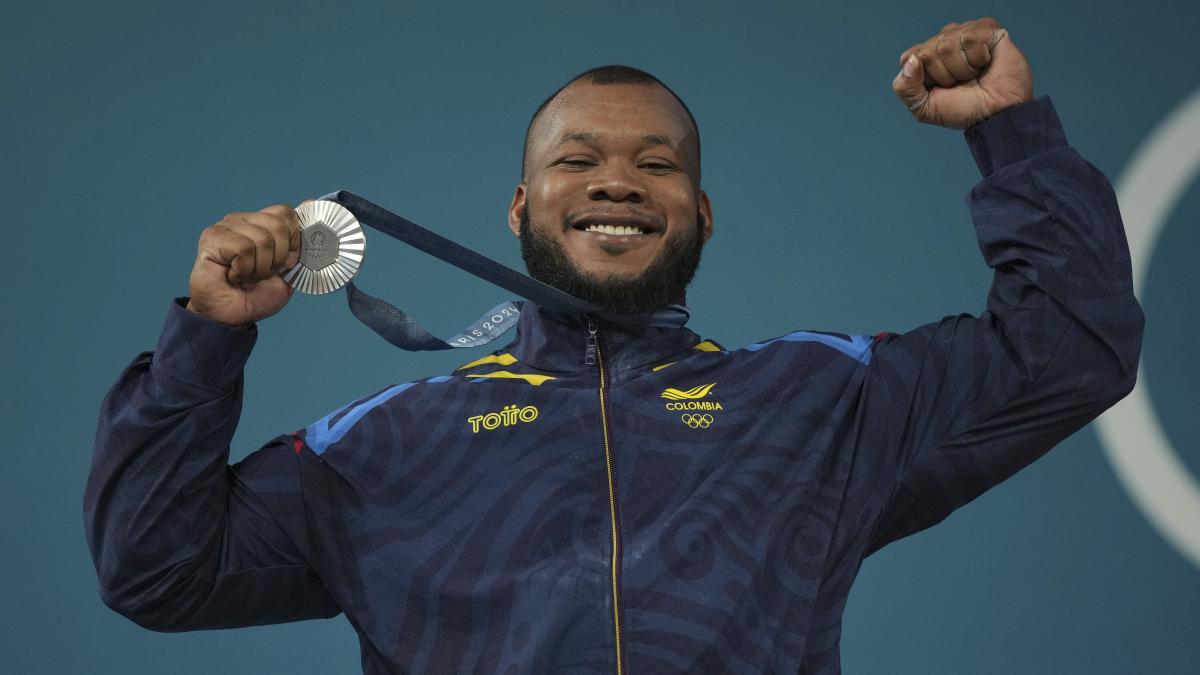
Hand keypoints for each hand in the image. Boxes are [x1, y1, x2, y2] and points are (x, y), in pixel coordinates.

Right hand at [186, 204, 301, 326]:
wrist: (234, 316)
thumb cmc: (258, 293)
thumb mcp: (290, 270)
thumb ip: (301, 242)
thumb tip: (311, 204)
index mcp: (263, 223)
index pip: (287, 213)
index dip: (294, 240)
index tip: (286, 262)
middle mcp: (244, 219)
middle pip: (279, 225)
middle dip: (278, 258)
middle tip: (264, 272)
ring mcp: (226, 225)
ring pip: (263, 239)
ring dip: (260, 268)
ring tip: (247, 276)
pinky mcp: (212, 237)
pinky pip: (244, 249)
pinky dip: (244, 269)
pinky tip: (234, 275)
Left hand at [892, 17, 1032, 128]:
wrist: (995, 115)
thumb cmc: (964, 110)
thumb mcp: (924, 108)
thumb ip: (905, 88)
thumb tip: (912, 61)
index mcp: (926, 57)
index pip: (908, 57)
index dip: (922, 78)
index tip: (939, 89)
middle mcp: (944, 41)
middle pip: (927, 51)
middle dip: (943, 76)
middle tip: (961, 84)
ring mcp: (965, 33)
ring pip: (947, 44)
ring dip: (962, 69)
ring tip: (974, 75)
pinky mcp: (987, 30)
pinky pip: (970, 38)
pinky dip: (978, 58)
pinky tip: (986, 63)